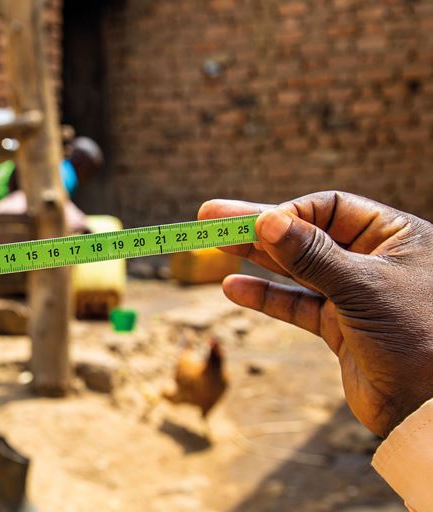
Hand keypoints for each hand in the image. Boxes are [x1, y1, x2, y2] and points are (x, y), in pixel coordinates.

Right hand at [199, 191, 432, 436]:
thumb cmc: (418, 337)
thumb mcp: (362, 288)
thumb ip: (312, 254)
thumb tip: (266, 219)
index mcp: (394, 236)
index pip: (329, 207)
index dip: (290, 213)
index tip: (258, 225)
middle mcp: (374, 260)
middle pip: (305, 234)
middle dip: (258, 228)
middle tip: (210, 217)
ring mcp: (355, 295)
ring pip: (296, 269)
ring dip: (255, 259)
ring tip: (214, 245)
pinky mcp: (340, 328)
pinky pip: (295, 305)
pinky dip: (265, 298)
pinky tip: (233, 288)